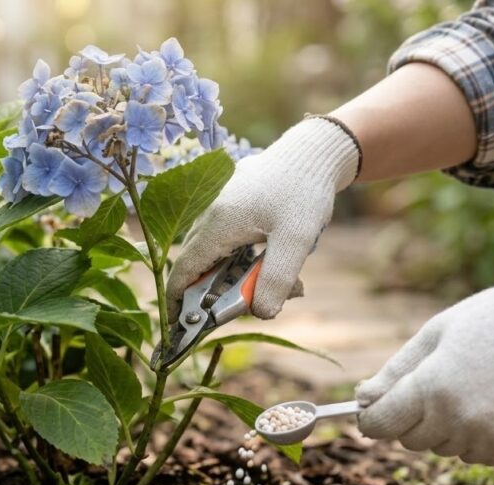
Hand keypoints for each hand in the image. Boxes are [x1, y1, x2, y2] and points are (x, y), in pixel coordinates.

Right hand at [166, 118, 359, 318]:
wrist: (315, 150)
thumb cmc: (304, 192)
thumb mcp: (296, 241)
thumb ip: (276, 280)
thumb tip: (260, 314)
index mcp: (218, 224)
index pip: (184, 270)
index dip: (177, 300)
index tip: (178, 325)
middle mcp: (211, 214)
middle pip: (199, 264)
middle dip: (217, 293)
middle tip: (246, 306)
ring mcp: (221, 206)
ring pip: (216, 252)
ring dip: (238, 275)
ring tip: (278, 284)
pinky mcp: (234, 203)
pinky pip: (228, 238)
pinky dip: (245, 258)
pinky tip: (276, 259)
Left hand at [356, 258, 493, 464]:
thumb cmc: (487, 322)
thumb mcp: (432, 336)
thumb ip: (394, 373)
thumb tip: (362, 400)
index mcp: (431, 387)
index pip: (380, 424)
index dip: (371, 418)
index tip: (373, 410)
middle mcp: (457, 418)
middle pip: (409, 440)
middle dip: (411, 419)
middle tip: (432, 386)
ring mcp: (486, 436)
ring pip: (441, 448)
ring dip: (444, 428)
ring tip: (467, 389)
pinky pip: (473, 454)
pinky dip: (473, 437)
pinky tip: (488, 405)